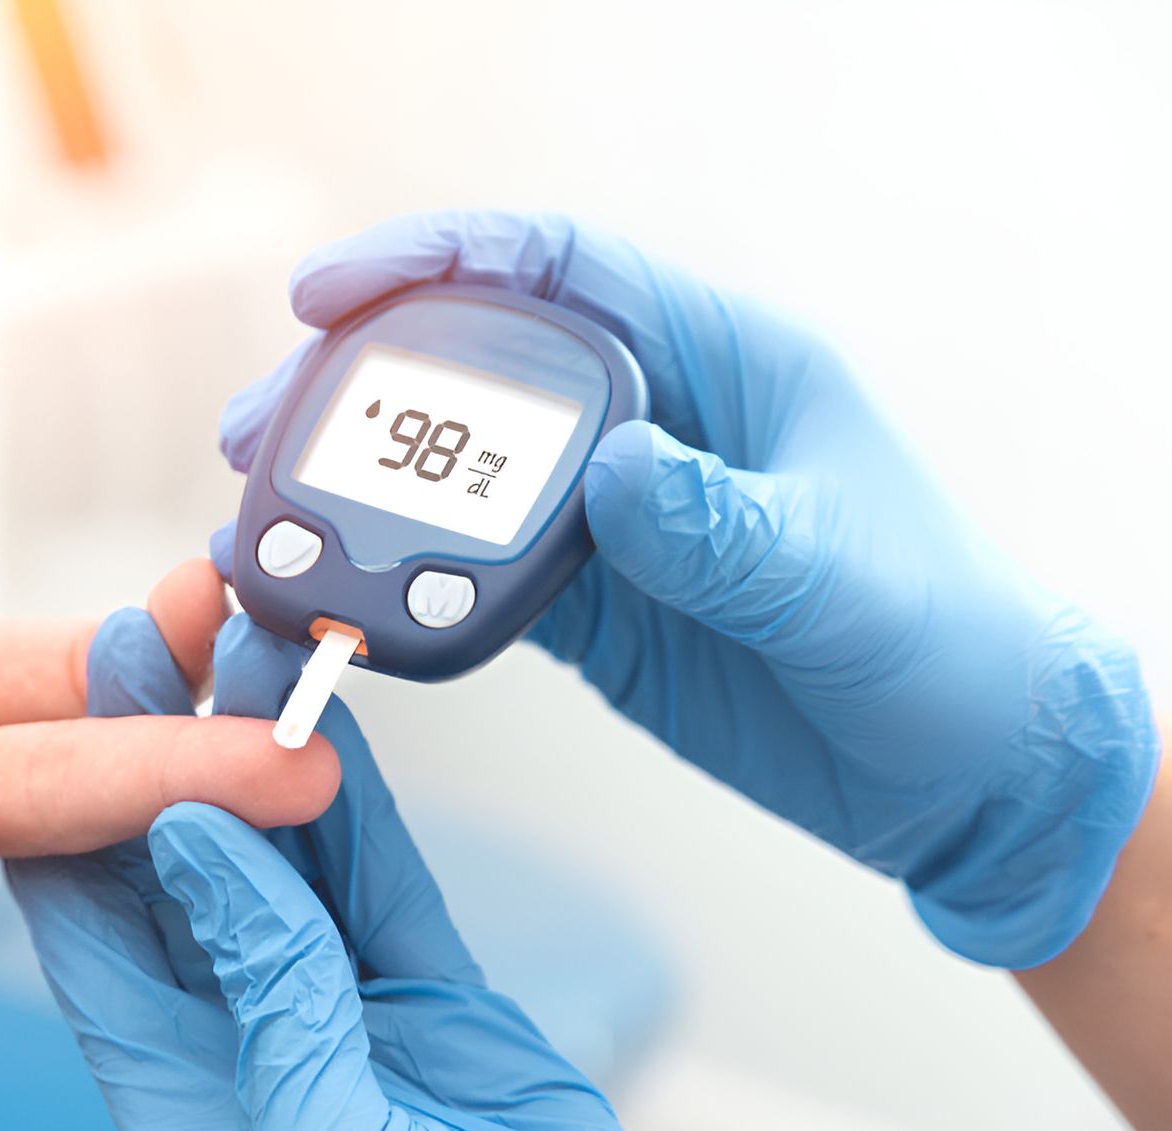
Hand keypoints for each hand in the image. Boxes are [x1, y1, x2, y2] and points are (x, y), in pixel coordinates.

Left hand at [6, 613, 731, 1130]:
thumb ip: (262, 988)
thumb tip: (192, 838)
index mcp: (182, 1114)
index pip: (95, 937)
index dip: (80, 807)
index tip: (81, 693)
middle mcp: (244, 1054)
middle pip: (183, 873)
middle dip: (167, 746)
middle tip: (160, 626)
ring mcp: (341, 1021)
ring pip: (285, 857)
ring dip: (260, 750)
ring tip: (242, 637)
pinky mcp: (430, 1003)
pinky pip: (378, 880)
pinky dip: (355, 802)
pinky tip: (327, 724)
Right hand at [216, 210, 1157, 967]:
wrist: (962, 774)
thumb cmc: (946, 643)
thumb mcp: (845, 580)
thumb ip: (727, 527)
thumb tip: (614, 474)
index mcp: (722, 366)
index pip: (563, 274)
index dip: (441, 262)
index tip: (333, 294)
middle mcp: (651, 426)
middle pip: (473, 367)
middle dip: (354, 384)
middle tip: (261, 433)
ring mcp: (612, 517)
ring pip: (453, 474)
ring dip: (355, 489)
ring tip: (267, 517)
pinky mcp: (591, 603)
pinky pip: (470, 573)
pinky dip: (398, 583)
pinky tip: (337, 596)